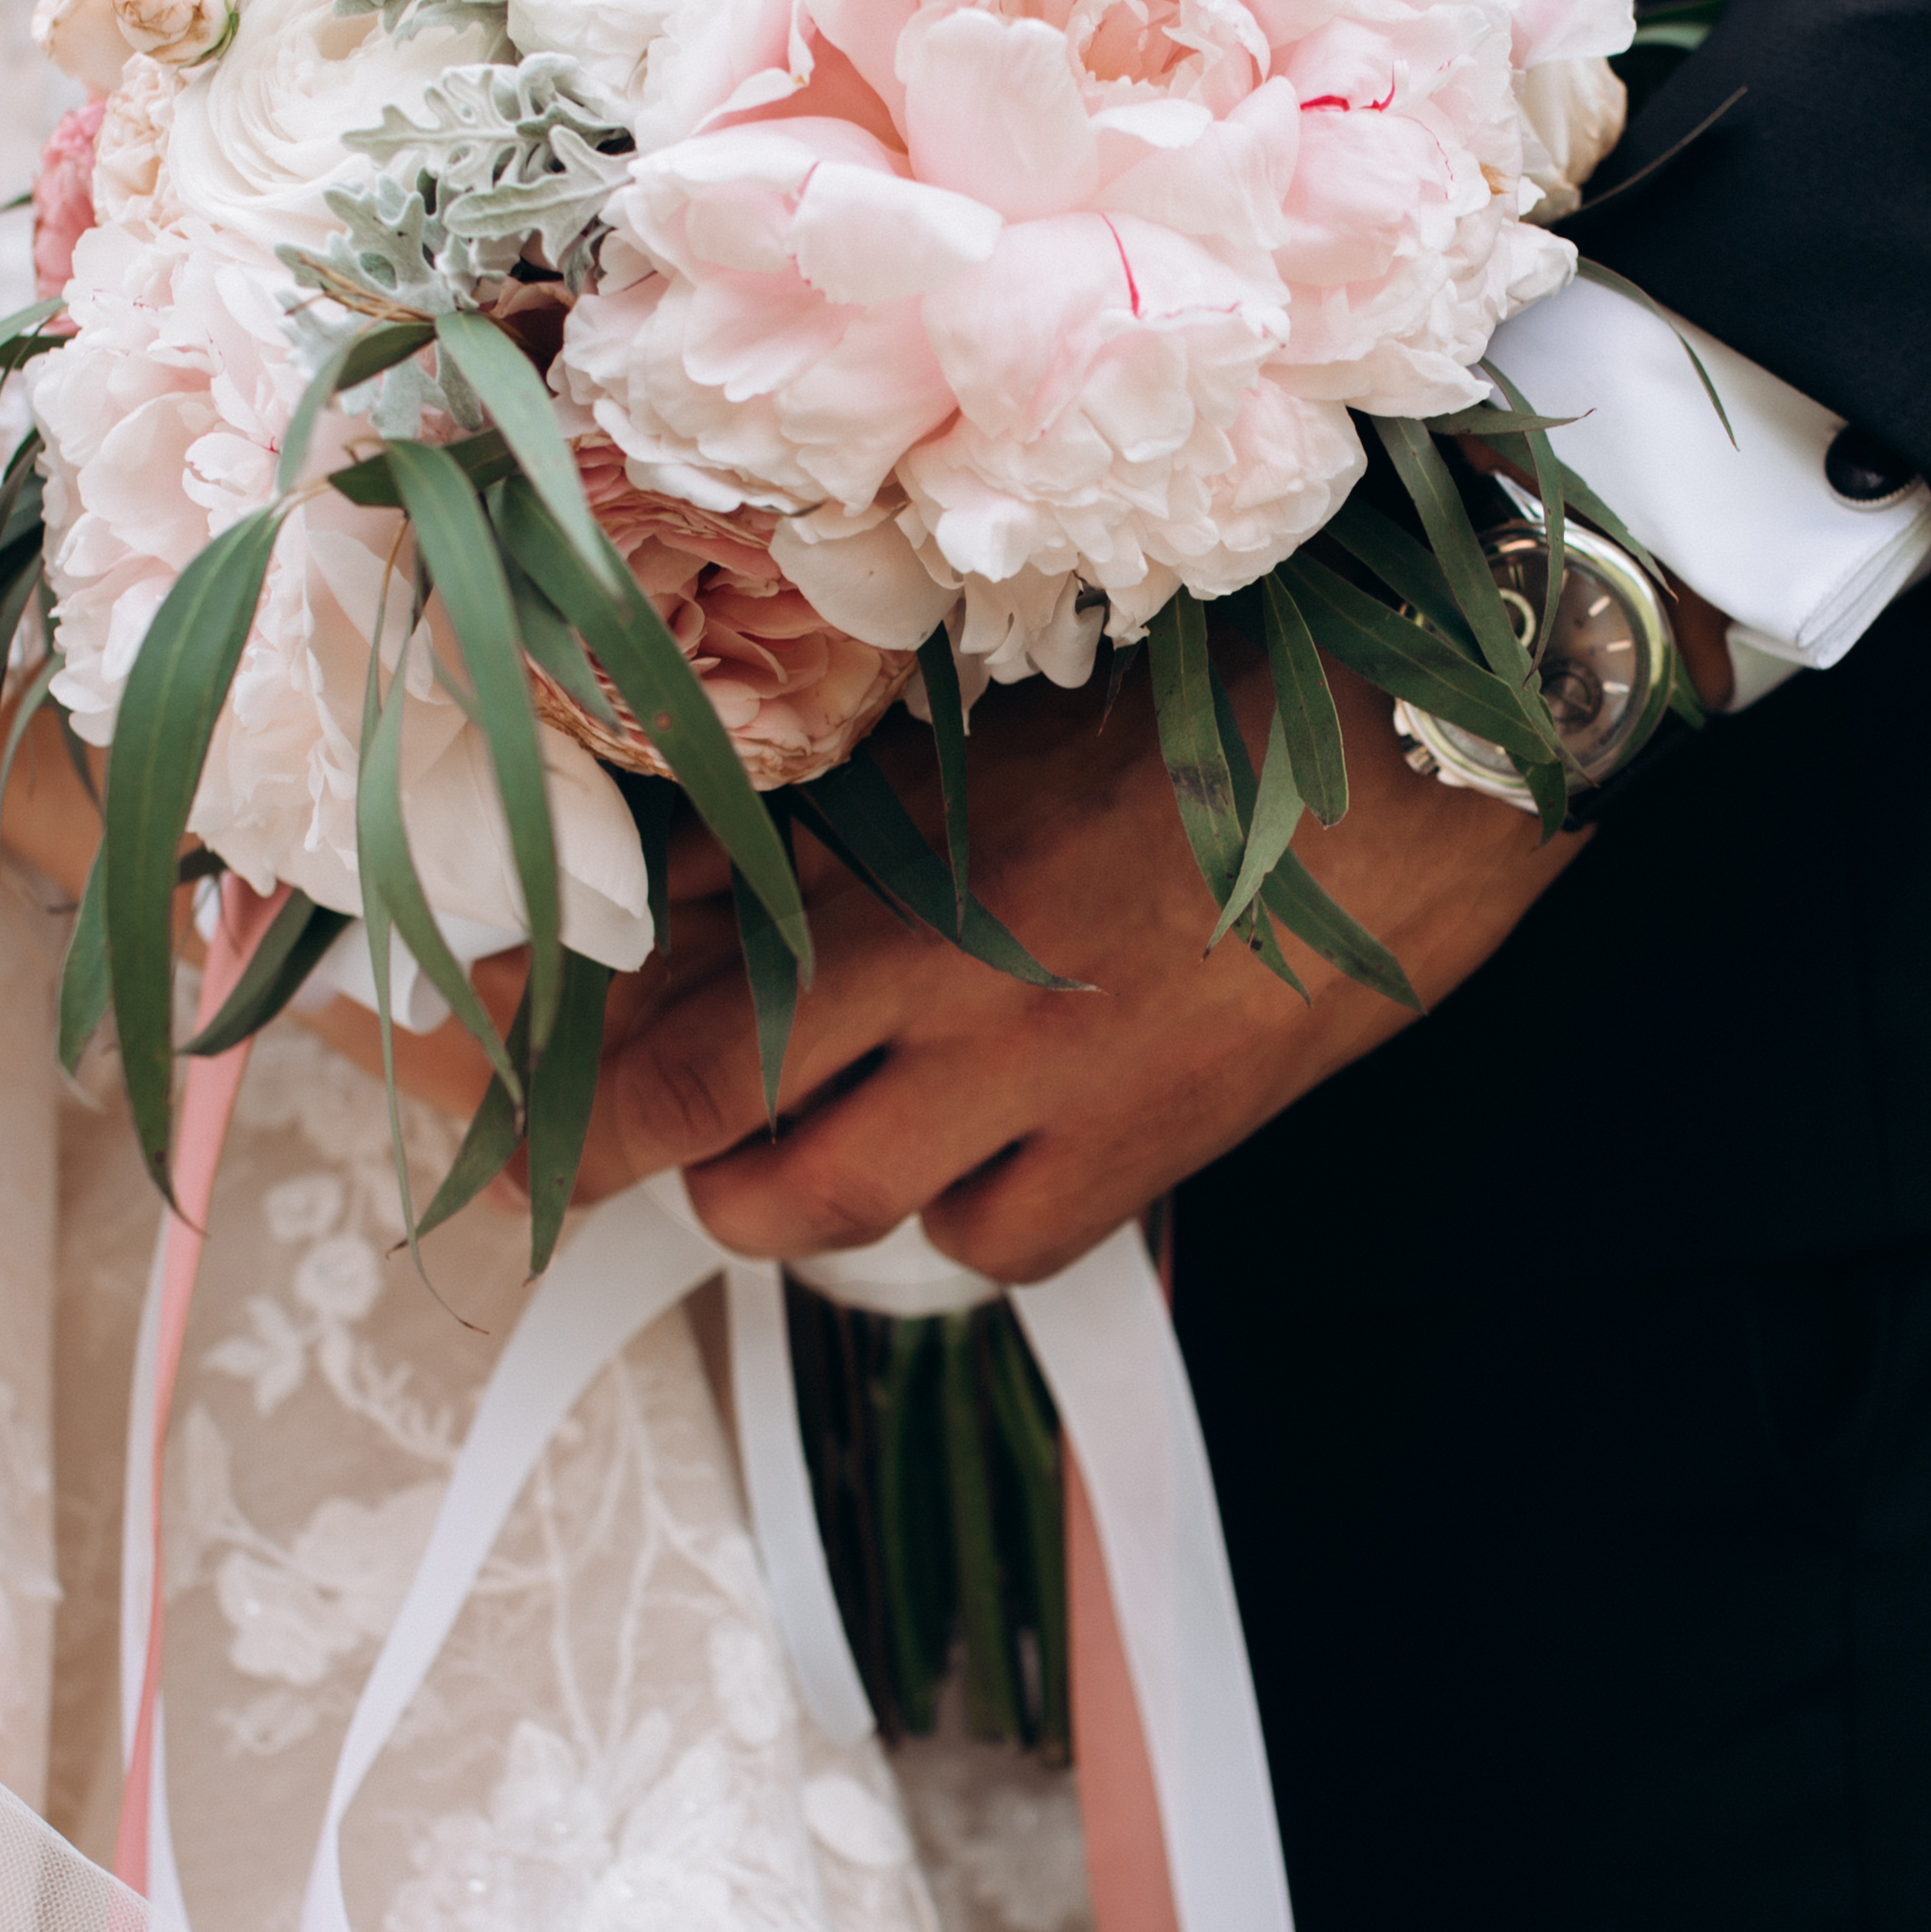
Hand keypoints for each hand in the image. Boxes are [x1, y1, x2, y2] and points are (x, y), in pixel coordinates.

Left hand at [579, 647, 1588, 1282]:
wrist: (1447, 745)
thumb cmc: (1233, 685)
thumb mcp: (1001, 726)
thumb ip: (839, 812)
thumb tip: (695, 865)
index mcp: (909, 877)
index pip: (673, 1009)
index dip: (558, 1062)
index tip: (483, 1064)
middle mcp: (961, 1008)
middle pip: (715, 1133)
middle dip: (633, 1139)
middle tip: (607, 1114)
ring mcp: (1056, 1096)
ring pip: (832, 1215)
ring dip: (772, 1186)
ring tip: (778, 1133)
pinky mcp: (1153, 1153)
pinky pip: (994, 1245)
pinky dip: (951, 1217)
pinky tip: (962, 1156)